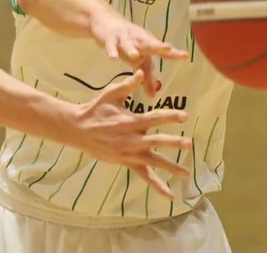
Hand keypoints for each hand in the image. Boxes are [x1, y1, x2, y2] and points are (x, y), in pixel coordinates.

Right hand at [66, 70, 191, 198]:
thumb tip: (141, 72)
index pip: (153, 119)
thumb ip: (127, 86)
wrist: (77, 129)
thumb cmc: (95, 109)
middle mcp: (131, 139)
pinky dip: (157, 185)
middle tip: (189, 143)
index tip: (184, 116)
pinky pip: (144, 176)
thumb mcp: (110, 94)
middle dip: (174, 143)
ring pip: (153, 162)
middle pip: (156, 142)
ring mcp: (129, 154)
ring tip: (186, 173)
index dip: (169, 117)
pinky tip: (170, 194)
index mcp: (129, 122)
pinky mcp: (126, 162)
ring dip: (171, 167)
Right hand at [89, 12, 187, 95]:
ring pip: (128, 44)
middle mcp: (138, 40)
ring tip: (135, 56)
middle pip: (148, 44)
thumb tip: (152, 96)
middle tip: (167, 48)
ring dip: (131, 49)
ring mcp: (123, 38)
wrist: (106, 21)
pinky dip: (112, 50)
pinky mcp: (110, 38)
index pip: (161, 51)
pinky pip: (111, 45)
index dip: (173, 53)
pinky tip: (113, 57)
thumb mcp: (137, 59)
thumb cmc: (127, 42)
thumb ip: (146, 77)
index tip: (185, 56)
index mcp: (147, 44)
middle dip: (157, 46)